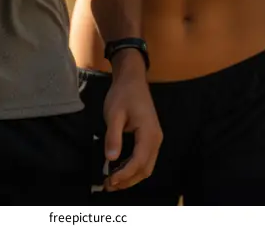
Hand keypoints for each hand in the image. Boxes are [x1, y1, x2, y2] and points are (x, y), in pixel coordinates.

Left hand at [102, 49, 161, 191]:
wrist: (132, 79)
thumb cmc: (123, 94)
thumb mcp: (114, 113)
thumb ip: (113, 136)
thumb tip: (110, 158)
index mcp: (149, 133)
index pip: (139, 162)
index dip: (124, 175)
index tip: (109, 181)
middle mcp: (156, 139)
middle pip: (145, 169)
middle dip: (127, 180)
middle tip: (108, 185)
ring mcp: (155, 138)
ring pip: (146, 166)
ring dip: (131, 176)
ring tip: (112, 181)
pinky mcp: (150, 137)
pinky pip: (145, 159)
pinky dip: (133, 168)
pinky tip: (119, 169)